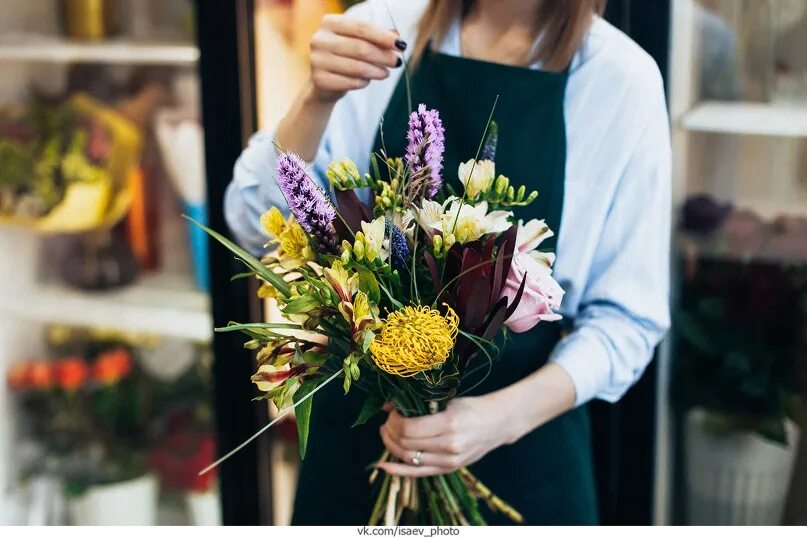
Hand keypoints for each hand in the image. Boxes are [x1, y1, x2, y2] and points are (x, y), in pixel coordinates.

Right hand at [308, 14, 404, 102]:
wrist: (324, 81)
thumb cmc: (344, 56)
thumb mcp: (359, 41)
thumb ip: (377, 37)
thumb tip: (397, 37)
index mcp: (330, 22)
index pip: (362, 28)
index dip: (383, 37)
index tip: (400, 44)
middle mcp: (320, 39)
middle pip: (361, 48)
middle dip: (383, 56)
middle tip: (397, 62)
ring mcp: (317, 60)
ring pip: (358, 67)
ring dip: (377, 71)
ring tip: (386, 73)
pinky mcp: (320, 80)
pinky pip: (351, 82)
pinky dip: (364, 82)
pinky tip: (367, 80)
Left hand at [377, 394, 517, 476]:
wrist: (498, 424)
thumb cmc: (472, 408)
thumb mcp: (447, 400)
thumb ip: (418, 404)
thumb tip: (387, 407)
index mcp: (449, 423)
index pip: (409, 429)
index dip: (394, 421)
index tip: (392, 413)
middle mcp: (449, 445)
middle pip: (406, 444)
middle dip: (390, 432)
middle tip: (387, 423)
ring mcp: (449, 461)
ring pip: (409, 459)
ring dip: (391, 447)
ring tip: (387, 435)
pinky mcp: (449, 469)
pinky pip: (418, 473)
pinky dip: (399, 471)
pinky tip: (384, 466)